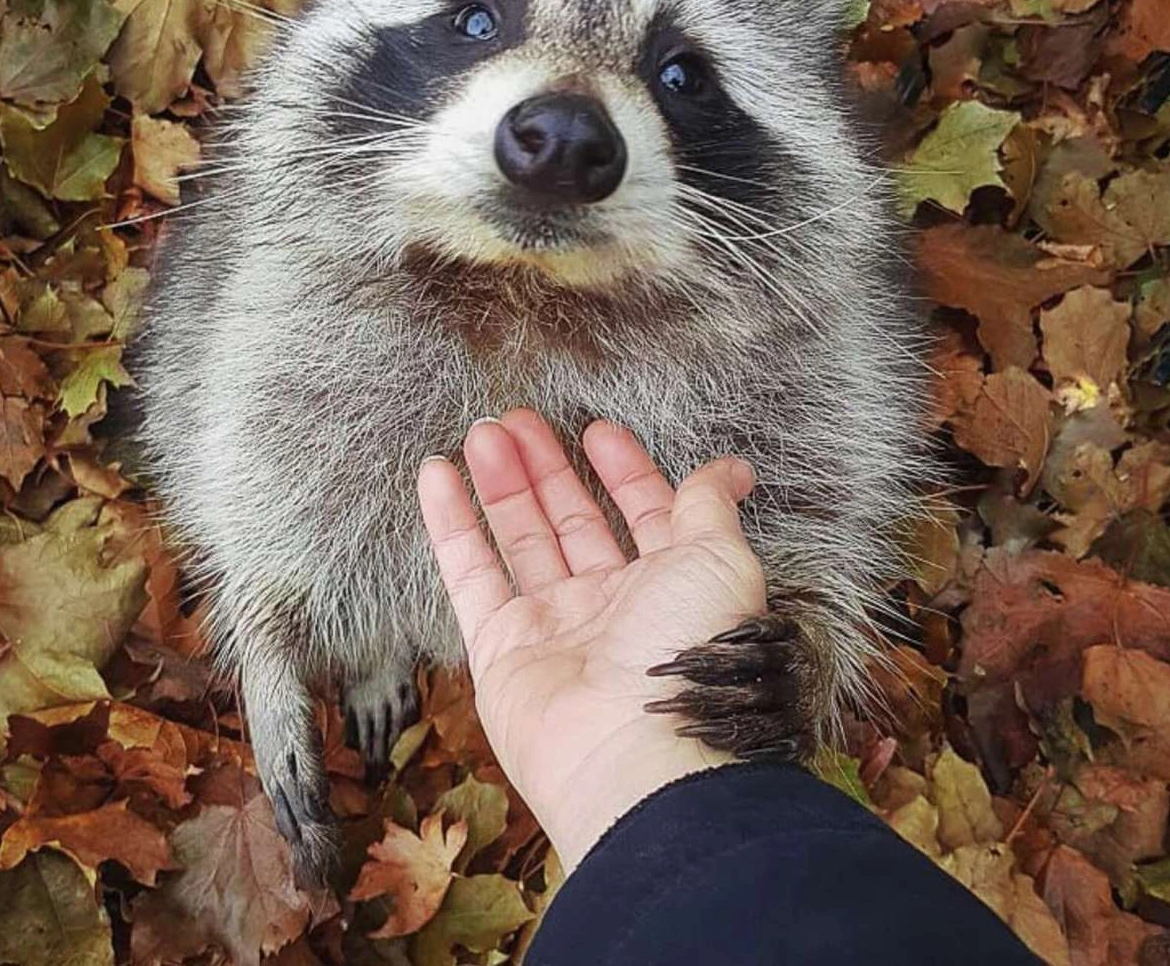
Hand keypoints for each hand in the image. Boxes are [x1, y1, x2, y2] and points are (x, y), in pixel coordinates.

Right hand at [416, 409, 766, 870]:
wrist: (638, 751)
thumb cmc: (691, 650)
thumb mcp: (719, 559)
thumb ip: (708, 506)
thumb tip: (733, 468)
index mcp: (669, 586)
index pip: (642, 513)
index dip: (623, 469)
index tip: (597, 428)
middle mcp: (611, 605)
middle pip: (572, 521)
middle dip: (548, 467)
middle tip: (518, 418)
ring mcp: (553, 626)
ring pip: (521, 538)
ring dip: (501, 483)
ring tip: (482, 431)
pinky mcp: (500, 647)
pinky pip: (469, 572)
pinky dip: (450, 523)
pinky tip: (436, 472)